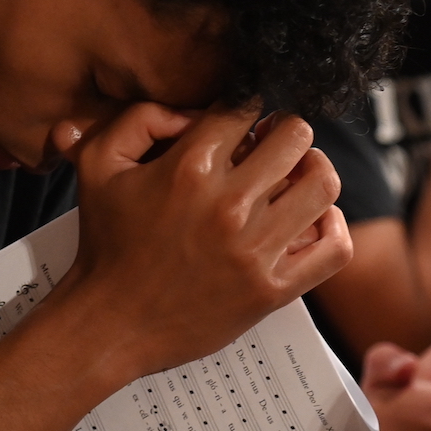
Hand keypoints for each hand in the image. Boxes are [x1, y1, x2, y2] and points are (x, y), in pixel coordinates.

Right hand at [61, 105, 351, 383]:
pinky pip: (333, 248)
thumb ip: (137, 118)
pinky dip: (333, 227)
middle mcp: (228, 205)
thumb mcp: (97, 166)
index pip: (245, 107)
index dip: (246, 107)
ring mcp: (254, 249)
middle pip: (295, 136)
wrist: (109, 324)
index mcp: (189, 168)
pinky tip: (312, 222)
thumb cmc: (106, 245)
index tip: (240, 124)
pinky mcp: (271, 289)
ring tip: (296, 177)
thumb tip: (189, 111)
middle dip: (285, 131)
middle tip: (272, 145)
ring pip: (322, 184)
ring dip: (314, 170)